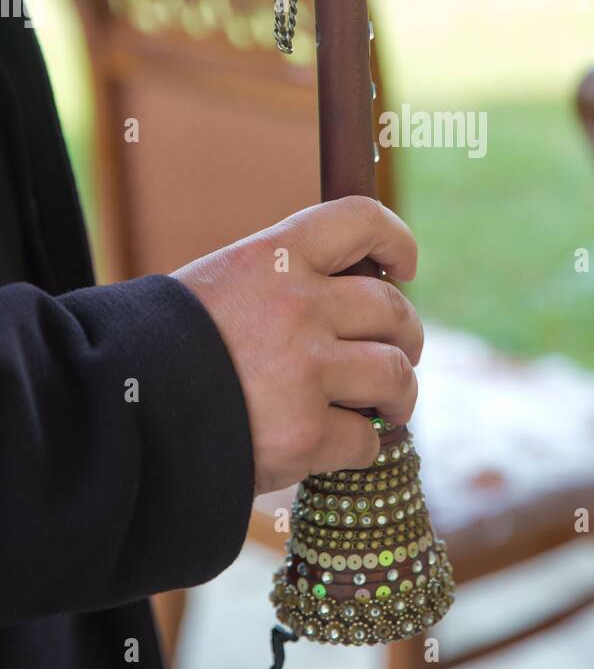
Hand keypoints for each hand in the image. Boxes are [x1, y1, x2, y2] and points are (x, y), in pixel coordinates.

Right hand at [173, 197, 422, 494]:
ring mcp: (306, 370)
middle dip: (406, 335)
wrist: (112, 411)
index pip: (359, 220)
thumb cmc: (160, 351)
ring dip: (400, 394)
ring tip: (390, 408)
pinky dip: (362, 448)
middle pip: (392, 309)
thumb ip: (278, 284)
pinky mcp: (305, 434)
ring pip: (394, 375)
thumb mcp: (217, 286)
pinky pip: (367, 440)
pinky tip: (340, 448)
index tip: (405, 264)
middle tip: (399, 355)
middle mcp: (299, 305)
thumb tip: (350, 300)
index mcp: (273, 257)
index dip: (395, 239)